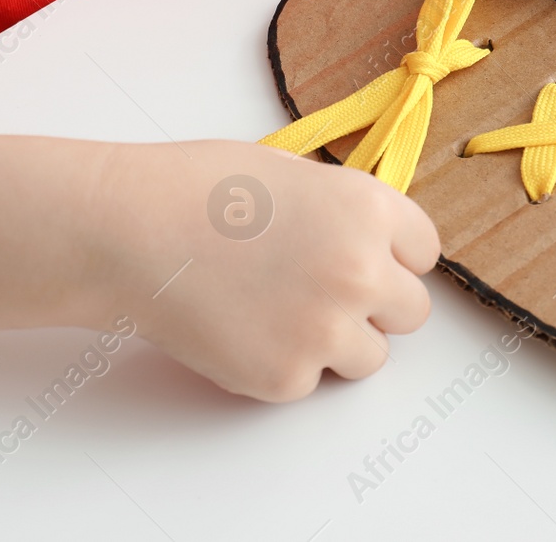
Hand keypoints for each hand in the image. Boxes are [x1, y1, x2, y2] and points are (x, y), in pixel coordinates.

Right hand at [82, 140, 439, 401]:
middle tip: (325, 293)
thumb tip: (364, 237)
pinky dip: (283, 365)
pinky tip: (241, 328)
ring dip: (338, 342)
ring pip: (369, 356)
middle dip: (376, 304)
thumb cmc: (196, 189)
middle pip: (413, 311)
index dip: (394, 254)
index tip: (368, 258)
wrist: (129, 233)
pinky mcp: (286, 377)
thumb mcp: (291, 172)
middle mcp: (362, 271)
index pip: (425, 250)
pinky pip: (309, 382)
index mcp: (368, 211)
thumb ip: (341, 209)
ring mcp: (326, 330)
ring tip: (279, 311)